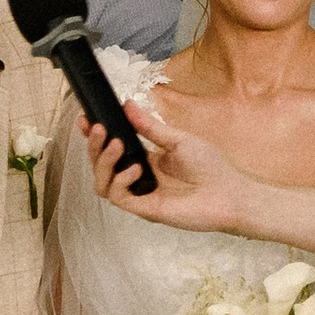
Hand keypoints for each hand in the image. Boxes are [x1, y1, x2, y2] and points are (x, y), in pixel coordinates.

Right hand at [83, 94, 314, 261]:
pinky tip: (136, 168)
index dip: (94, 136)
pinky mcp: (145, 209)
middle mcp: (137, 178)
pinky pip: (118, 197)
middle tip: (99, 128)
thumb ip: (150, 127)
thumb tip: (127, 106)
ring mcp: (139, 195)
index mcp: (143, 160)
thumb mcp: (177, 139)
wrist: (228, 193)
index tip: (86, 119)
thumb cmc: (209, 167)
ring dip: (103, 162)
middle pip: (100, 165)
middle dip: (94, 145)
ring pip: (102, 183)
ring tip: (118, 145)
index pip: (110, 149)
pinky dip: (121, 180)